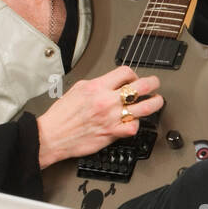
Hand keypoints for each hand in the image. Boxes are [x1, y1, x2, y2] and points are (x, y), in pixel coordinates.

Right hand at [35, 66, 162, 168]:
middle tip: (155, 85)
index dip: (134, 74)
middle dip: (154, 83)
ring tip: (156, 102)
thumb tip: (111, 82)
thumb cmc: (61, 116)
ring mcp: (112, 117)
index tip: (134, 79)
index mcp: (97, 87)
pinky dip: (136, 125)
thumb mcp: (78, 89)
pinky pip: (134, 127)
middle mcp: (107, 100)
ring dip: (155, 103)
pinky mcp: (112, 133)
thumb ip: (97, 85)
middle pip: (142, 86)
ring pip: (146, 107)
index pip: (125, 72)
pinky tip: (134, 122)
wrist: (51, 136)